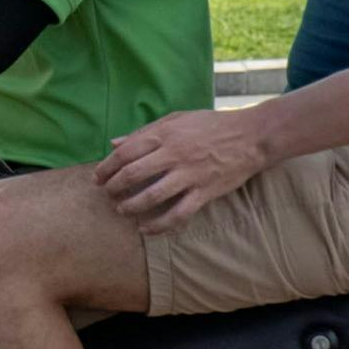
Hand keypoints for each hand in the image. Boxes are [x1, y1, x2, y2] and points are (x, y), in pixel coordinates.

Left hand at [98, 107, 271, 235]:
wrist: (250, 136)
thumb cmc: (211, 125)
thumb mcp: (176, 119)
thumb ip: (144, 132)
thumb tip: (114, 143)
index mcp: (165, 134)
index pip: (126, 152)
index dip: (107, 167)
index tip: (98, 177)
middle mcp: (174, 154)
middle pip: (133, 175)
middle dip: (114, 188)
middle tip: (107, 195)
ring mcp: (190, 175)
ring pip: (152, 196)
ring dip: (131, 207)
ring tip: (122, 211)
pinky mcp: (204, 192)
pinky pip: (178, 214)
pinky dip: (159, 225)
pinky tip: (146, 229)